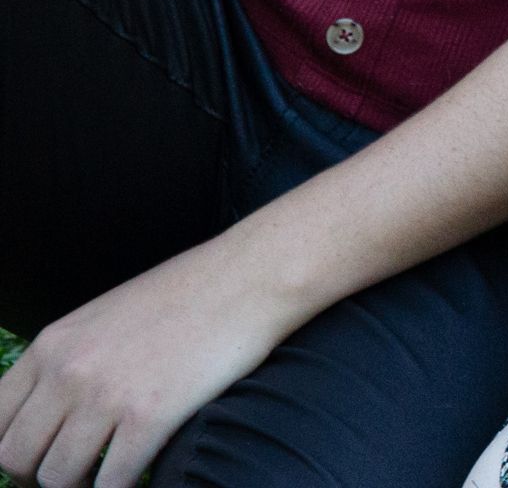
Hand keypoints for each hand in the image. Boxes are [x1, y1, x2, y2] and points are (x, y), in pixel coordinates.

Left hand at [0, 238, 303, 487]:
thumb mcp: (105, 316)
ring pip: (56, 478)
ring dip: (80, 485)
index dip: (10, 450)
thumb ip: (69, 358)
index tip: (37, 457)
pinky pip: (111, 482)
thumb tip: (51, 411)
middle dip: (38, 474)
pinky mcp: (150, 416)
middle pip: (15, 458)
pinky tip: (138, 471)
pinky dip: (119, 487)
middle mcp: (68, 372)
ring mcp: (107, 395)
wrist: (250, 276)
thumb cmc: (187, 294)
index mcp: (52, 345)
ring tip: (106, 474)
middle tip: (72, 472)